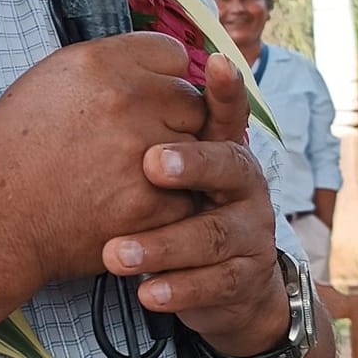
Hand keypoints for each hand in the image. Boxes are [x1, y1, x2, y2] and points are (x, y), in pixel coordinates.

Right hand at [0, 34, 205, 288]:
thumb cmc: (15, 152)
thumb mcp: (47, 82)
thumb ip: (107, 66)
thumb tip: (160, 65)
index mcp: (98, 63)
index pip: (174, 55)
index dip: (159, 80)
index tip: (143, 101)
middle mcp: (125, 100)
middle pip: (191, 101)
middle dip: (170, 122)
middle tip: (135, 145)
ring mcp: (142, 152)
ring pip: (198, 150)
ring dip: (178, 165)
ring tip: (130, 176)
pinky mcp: (151, 203)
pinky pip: (191, 195)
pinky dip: (168, 205)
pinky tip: (131, 205)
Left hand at [99, 55, 286, 353]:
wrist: (226, 287)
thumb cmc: (182, 214)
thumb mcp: (172, 175)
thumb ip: (152, 135)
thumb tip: (108, 83)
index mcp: (223, 152)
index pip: (227, 114)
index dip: (227, 91)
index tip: (217, 64)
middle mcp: (244, 187)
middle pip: (229, 166)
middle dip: (193, 164)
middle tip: (150, 164)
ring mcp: (250, 234)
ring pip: (212, 235)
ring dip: (163, 245)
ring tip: (117, 254)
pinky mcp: (242, 279)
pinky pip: (214, 284)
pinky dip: (178, 289)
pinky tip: (145, 293)